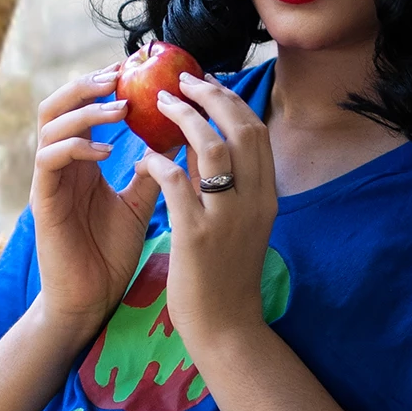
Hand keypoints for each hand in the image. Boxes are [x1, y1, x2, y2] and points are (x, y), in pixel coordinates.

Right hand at [29, 66, 156, 337]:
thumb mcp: (139, 205)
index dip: (103, 85)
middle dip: (87, 84)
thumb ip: (151, 172)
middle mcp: (60, 163)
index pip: (83, 107)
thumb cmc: (110, 254)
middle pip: (57, 104)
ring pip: (50, 124)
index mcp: (81, 160)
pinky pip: (49, 159)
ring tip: (121, 108)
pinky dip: (76, 147)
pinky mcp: (42, 200)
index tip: (135, 70)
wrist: (89, 300)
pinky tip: (105, 151)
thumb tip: (176, 139)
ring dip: (86, 110)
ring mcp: (48, 180)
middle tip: (121, 75)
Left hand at [144, 72, 280, 365]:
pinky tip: (144, 157)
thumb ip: (226, 185)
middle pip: (241, 129)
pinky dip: (160, 161)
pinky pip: (177, 182)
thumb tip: (201, 143)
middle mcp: (255, 201)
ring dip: (185, 118)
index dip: (232, 102)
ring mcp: (228, 218)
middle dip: (212, 97)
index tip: (207, 84)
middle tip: (183, 82)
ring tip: (161, 106)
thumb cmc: (225, 276)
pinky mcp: (197, 235)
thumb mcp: (238, 224)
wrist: (225, 328)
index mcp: (267, 197)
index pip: (257, 132)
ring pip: (212, 147)